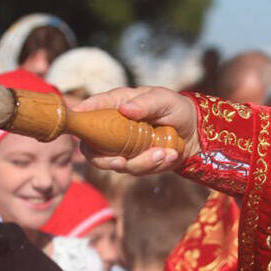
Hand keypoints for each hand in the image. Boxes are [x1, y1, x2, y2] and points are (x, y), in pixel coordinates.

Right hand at [72, 87, 199, 174]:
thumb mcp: (165, 99)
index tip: (75, 125)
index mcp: (116, 105)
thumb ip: (146, 102)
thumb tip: (125, 109)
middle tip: (122, 161)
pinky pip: (137, 170)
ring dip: (142, 162)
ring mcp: (123, 147)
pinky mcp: (136, 162)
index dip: (78, 117)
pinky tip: (170, 155)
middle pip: (91, 148)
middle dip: (105, 160)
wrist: (195, 133)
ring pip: (117, 164)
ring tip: (165, 153)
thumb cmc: (177, 108)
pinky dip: (154, 165)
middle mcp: (114, 128)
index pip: (89, 110)